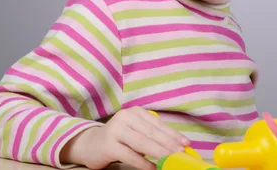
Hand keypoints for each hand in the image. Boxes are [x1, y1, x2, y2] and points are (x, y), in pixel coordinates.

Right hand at [60, 107, 189, 169]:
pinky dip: (143, 162)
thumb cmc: (118, 138)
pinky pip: (130, 155)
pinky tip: (154, 167)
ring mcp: (116, 130)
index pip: (158, 124)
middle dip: (169, 144)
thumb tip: (176, 144)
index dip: (173, 134)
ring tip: (171, 159)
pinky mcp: (109, 145)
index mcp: (135, 112)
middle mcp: (125, 117)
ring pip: (143, 143)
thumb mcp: (135, 131)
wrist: (90, 144)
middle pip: (152, 133)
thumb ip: (152, 135)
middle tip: (181, 153)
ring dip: (159, 152)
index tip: (186, 143)